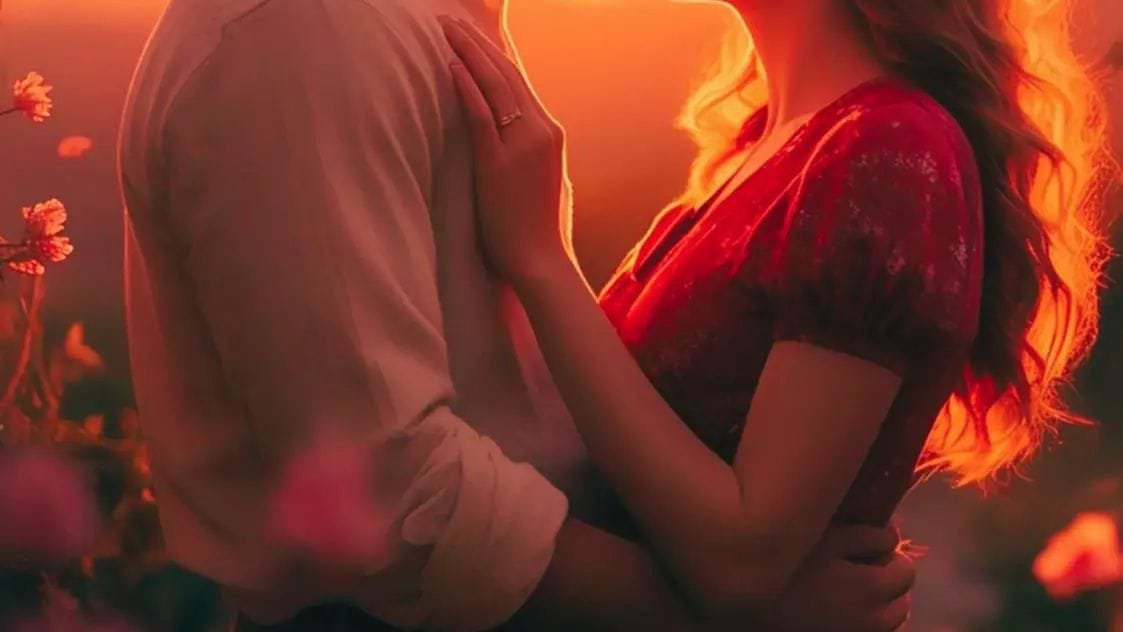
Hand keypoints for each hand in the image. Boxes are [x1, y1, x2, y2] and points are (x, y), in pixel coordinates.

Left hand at [441, 17, 570, 288]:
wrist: (539, 261)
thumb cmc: (532, 228)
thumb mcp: (537, 179)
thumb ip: (524, 150)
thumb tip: (506, 131)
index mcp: (549, 133)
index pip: (519, 81)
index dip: (493, 52)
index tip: (473, 34)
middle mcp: (541, 131)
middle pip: (506, 74)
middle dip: (477, 42)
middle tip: (450, 20)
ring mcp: (522, 146)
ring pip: (494, 86)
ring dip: (467, 53)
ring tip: (444, 29)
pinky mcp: (499, 163)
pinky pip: (481, 116)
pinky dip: (466, 87)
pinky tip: (450, 65)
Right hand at [770, 524, 913, 631]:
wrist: (750, 605)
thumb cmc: (788, 565)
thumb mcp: (828, 538)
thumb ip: (867, 535)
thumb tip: (894, 533)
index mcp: (874, 588)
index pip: (907, 571)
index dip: (890, 556)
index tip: (868, 549)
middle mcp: (875, 621)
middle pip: (901, 602)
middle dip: (887, 585)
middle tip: (858, 570)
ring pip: (887, 624)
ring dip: (878, 607)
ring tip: (847, 593)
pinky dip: (862, 623)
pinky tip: (836, 610)